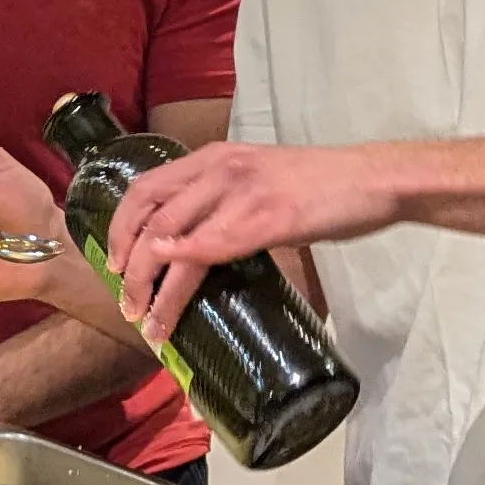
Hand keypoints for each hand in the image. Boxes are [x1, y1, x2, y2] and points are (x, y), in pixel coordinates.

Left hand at [112, 143, 395, 342]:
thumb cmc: (318, 185)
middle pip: (149, 216)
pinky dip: (184, 270)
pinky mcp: (270, 219)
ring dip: (153, 289)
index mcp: (213, 157)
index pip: (145, 188)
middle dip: (128, 268)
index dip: (119, 230)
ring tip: (151, 326)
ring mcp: (243, 192)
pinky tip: (172, 297)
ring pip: (173, 239)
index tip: (114, 267)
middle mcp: (219, 168)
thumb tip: (191, 247)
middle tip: (128, 307)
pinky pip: (213, 245)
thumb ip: (222, 203)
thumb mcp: (257, 180)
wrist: (370, 179)